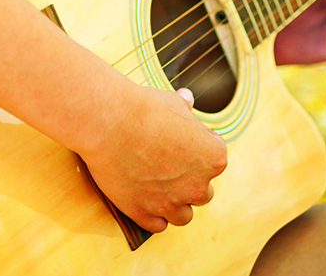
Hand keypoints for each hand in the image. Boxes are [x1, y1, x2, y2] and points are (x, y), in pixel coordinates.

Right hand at [80, 87, 226, 232]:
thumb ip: (185, 107)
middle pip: (203, 193)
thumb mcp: (172, 102)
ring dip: (174, 204)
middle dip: (189, 182)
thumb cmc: (143, 108)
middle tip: (168, 166)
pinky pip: (158, 225)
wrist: (109, 122)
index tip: (181, 143)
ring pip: (183, 216)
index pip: (216, 160)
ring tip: (157, 188)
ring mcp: (170, 203)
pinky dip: (153, 215)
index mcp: (213, 157)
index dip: (198, 150)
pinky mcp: (143, 212)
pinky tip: (143, 199)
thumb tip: (187, 99)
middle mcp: (197, 185)